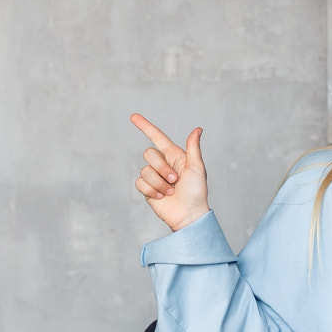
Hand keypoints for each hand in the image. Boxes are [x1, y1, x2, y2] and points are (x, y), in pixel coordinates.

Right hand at [130, 113, 209, 232]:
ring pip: (145, 170)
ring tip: (171, 192)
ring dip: (159, 183)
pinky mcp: (147, 190)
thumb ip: (193, 148)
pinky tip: (162, 197)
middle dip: (162, 168)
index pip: (157, 137)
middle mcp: (163, 165)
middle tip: (175, 181)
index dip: (145, 126)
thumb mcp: (197, 168)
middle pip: (149, 154)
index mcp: (174, 156)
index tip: (133, 116)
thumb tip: (197, 129)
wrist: (189, 215)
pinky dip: (152, 190)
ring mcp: (154, 177)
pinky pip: (140, 183)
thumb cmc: (196, 192)